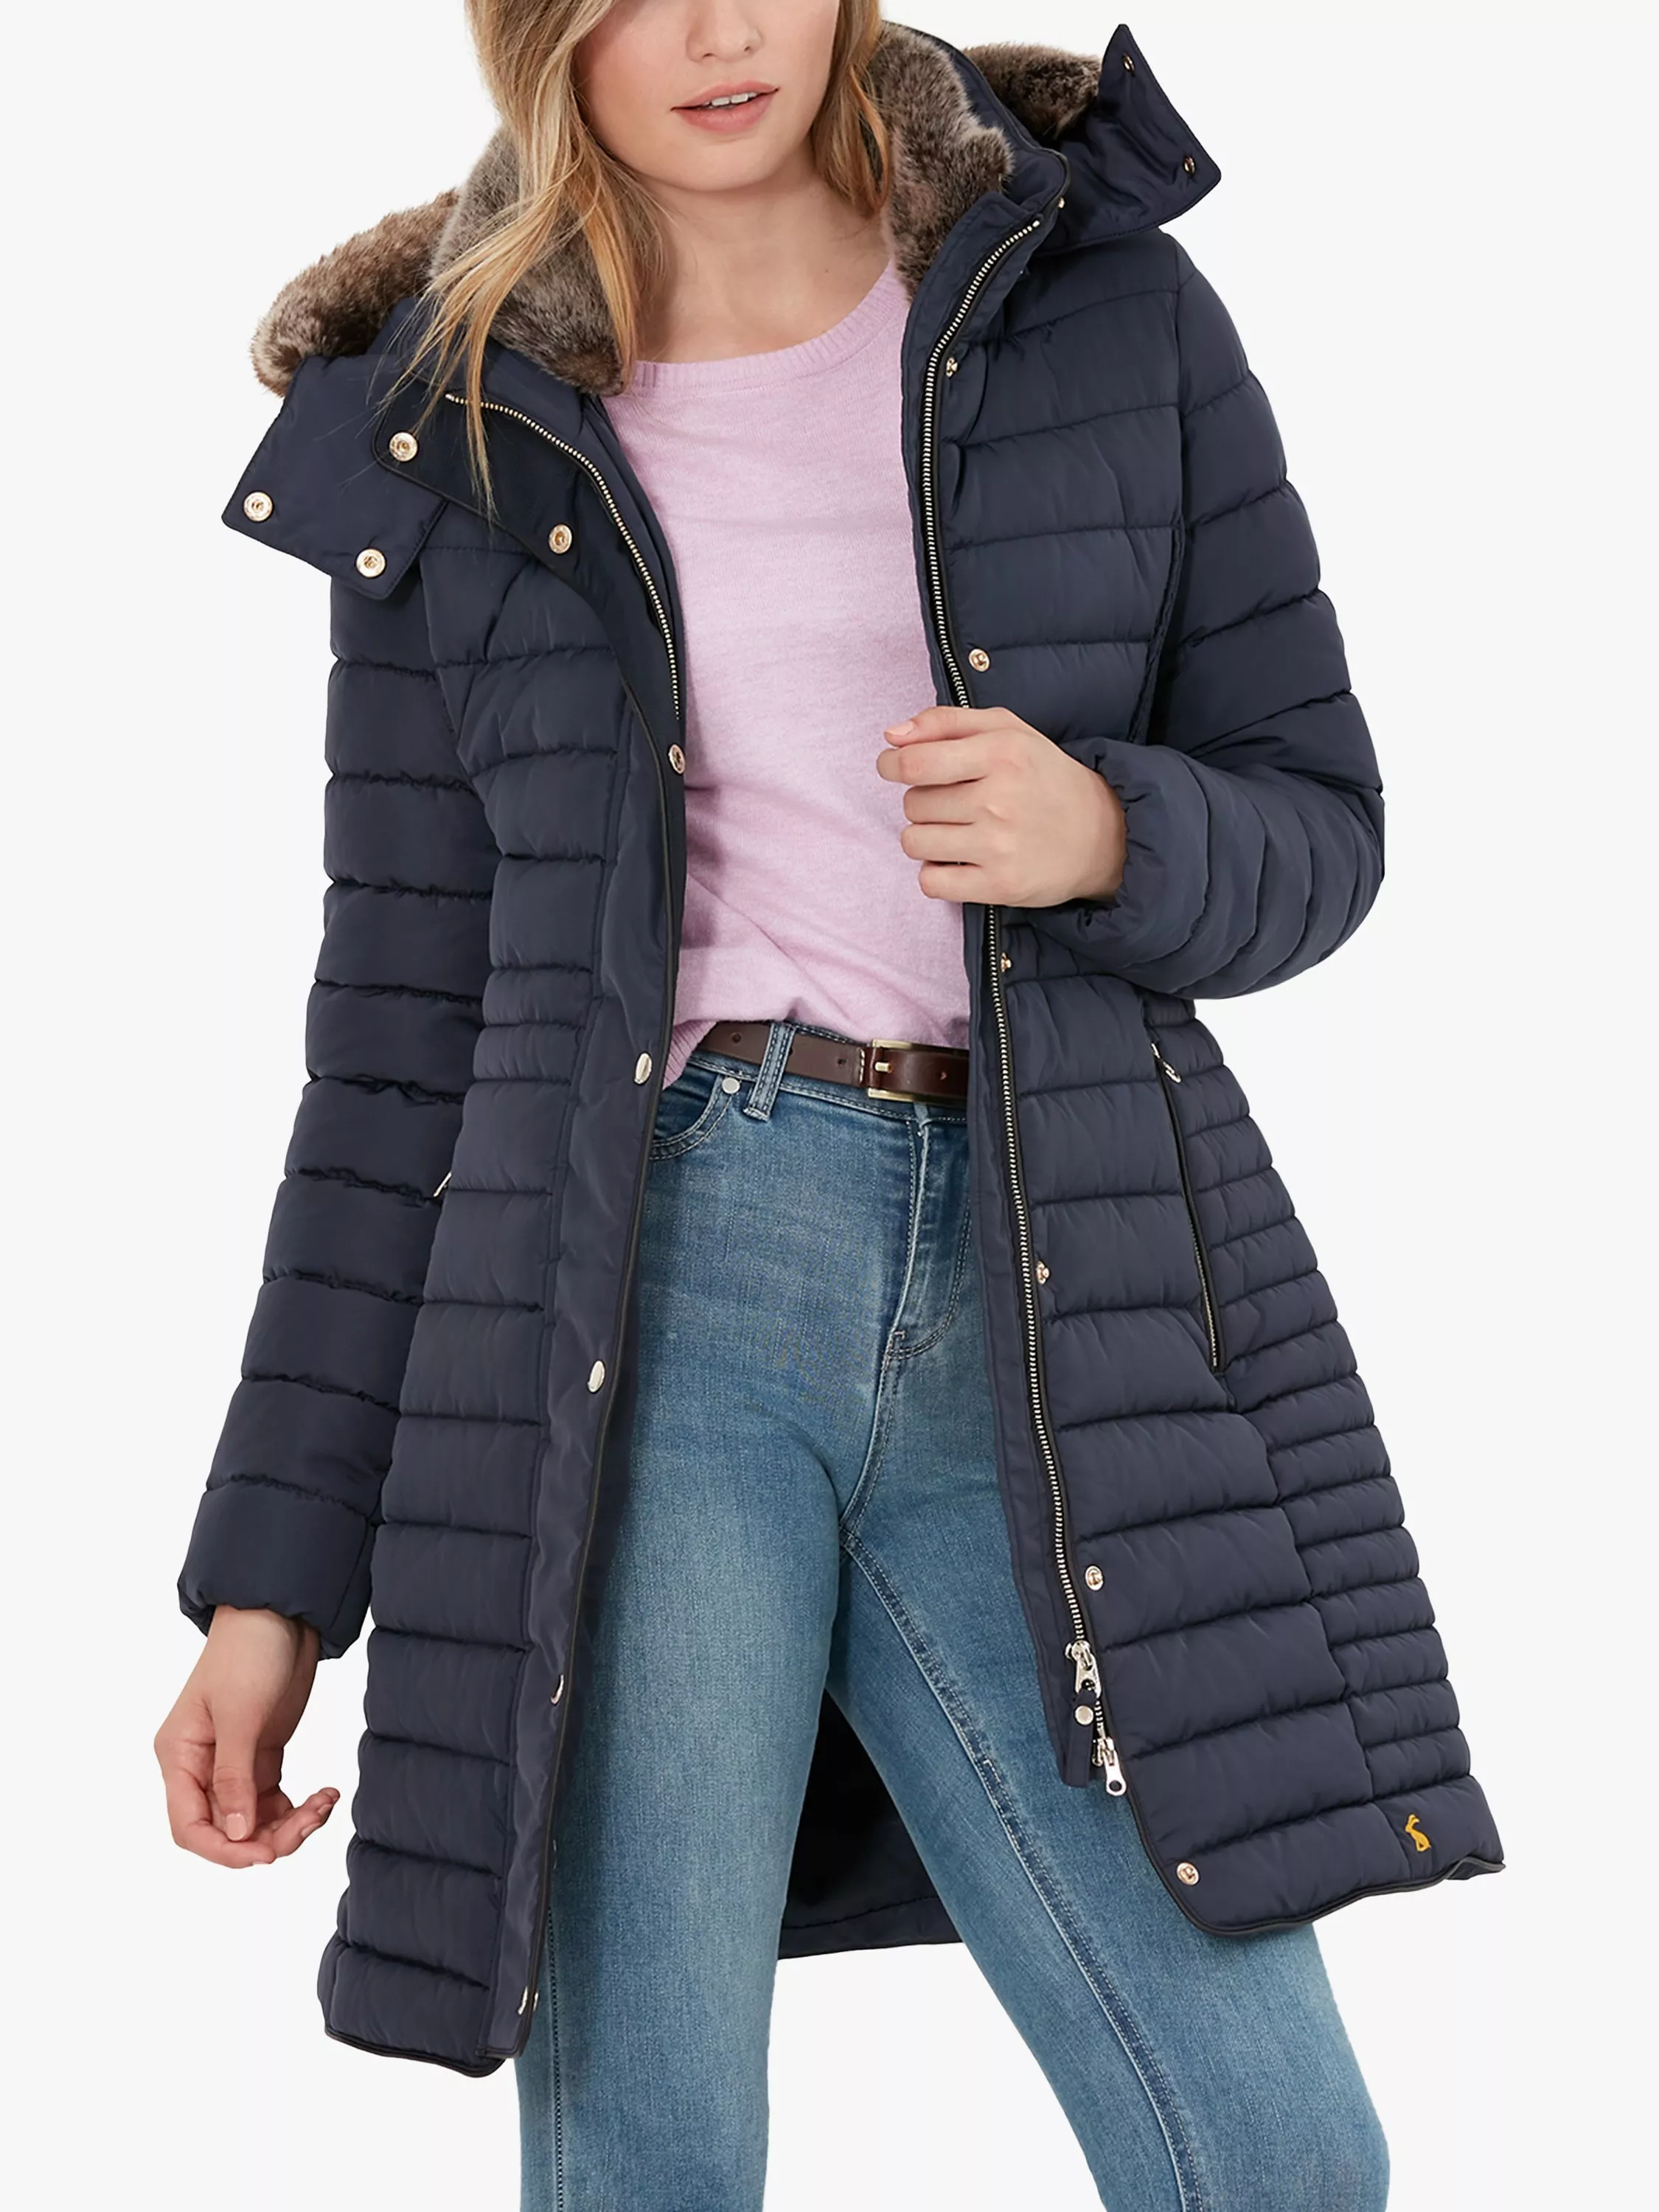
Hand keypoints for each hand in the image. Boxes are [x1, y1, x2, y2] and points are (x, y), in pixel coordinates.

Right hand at [155, 1606, 338, 1865]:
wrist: (280, 1613)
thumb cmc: (248, 1651)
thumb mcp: (241, 1713)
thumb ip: (235, 1776)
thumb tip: (236, 1834)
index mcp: (180, 1757)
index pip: (188, 1826)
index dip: (223, 1850)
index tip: (264, 1854)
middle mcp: (200, 1766)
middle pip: (226, 1829)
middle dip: (266, 1837)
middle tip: (310, 1822)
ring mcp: (232, 1763)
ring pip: (253, 1821)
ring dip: (289, 1825)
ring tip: (324, 1805)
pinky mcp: (261, 1755)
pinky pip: (274, 1802)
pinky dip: (299, 1807)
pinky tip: (325, 1796)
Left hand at [877, 706, 1126, 906]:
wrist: (1103, 834)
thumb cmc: (1044, 777)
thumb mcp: (1007, 731)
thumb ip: (946, 722)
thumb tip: (892, 736)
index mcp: (1001, 753)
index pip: (916, 763)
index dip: (891, 765)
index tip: (892, 766)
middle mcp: (999, 799)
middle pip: (913, 803)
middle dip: (922, 801)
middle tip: (953, 802)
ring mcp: (999, 846)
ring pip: (914, 842)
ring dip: (925, 836)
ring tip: (955, 831)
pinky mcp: (999, 886)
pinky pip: (930, 882)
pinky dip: (936, 873)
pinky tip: (958, 861)